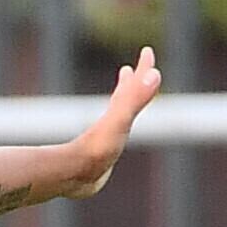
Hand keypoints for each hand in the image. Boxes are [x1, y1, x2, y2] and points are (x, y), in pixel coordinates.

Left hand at [61, 46, 160, 198]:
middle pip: (123, 95)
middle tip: (131, 70)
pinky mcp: (102, 152)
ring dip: (121, 101)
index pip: (134, 83)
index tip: (147, 51)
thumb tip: (154, 73)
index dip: (143, 68)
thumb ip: (134, 98)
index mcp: (118, 110)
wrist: (73, 174)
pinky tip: (114, 134)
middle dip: (131, 82)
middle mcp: (111, 120)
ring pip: (115, 114)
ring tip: (123, 94)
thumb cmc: (96, 148)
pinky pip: (113, 134)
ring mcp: (106, 135)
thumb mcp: (120, 120)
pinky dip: (116, 127)